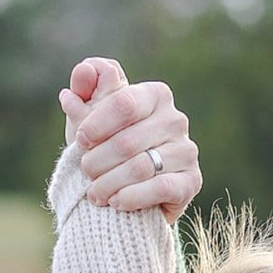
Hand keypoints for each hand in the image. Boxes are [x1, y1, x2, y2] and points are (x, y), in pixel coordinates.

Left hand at [60, 57, 201, 223]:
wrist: (133, 194)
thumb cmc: (108, 150)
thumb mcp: (91, 121)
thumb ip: (85, 93)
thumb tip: (83, 69)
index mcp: (155, 95)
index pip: (123, 103)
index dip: (95, 124)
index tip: (80, 141)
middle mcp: (176, 119)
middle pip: (127, 141)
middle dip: (98, 161)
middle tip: (85, 173)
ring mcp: (187, 151)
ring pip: (140, 167)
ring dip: (109, 183)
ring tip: (95, 193)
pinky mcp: (192, 181)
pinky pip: (160, 188)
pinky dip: (131, 197)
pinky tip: (116, 202)